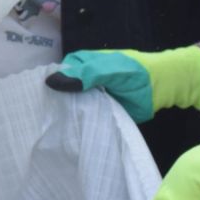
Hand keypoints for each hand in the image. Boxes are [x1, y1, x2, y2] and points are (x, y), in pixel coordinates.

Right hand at [46, 45, 199, 122]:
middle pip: (62, 93)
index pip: (56, 74)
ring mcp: (92, 98)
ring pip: (72, 108)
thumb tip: (50, 82)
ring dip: (66, 117)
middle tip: (42, 120)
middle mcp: (84, 81)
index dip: (47, 86)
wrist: (164, 87)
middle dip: (54, 104)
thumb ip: (84, 75)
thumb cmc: (136, 72)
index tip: (34, 101)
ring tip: (51, 131)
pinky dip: (80, 126)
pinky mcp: (101, 114)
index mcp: (82, 64)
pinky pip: (86, 120)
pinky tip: (69, 135)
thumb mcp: (109, 69)